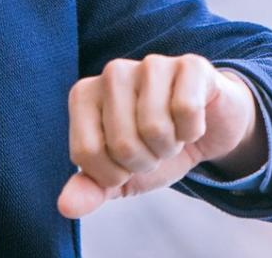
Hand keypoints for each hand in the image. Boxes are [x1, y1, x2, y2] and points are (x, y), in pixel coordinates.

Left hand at [56, 53, 261, 219]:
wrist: (205, 131)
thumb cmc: (153, 149)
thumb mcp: (120, 177)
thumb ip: (90, 189)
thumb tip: (67, 206)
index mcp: (84, 95)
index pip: (86, 153)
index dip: (114, 173)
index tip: (126, 162)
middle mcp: (113, 73)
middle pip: (122, 144)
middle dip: (145, 161)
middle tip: (154, 148)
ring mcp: (151, 64)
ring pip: (154, 128)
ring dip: (169, 147)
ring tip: (172, 135)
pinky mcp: (190, 65)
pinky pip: (186, 110)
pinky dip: (193, 130)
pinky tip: (191, 121)